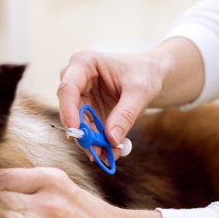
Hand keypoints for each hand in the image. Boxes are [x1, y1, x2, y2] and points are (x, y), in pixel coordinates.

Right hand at [57, 38, 204, 158]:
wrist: (150, 75)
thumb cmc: (144, 73)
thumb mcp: (140, 91)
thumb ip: (125, 114)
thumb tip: (111, 139)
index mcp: (84, 63)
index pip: (68, 88)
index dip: (68, 111)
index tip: (77, 132)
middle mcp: (75, 79)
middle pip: (69, 109)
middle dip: (82, 133)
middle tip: (96, 151)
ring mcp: (79, 97)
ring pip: (77, 124)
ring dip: (90, 142)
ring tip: (108, 155)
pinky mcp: (86, 111)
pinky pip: (87, 130)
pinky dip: (97, 142)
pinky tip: (109, 152)